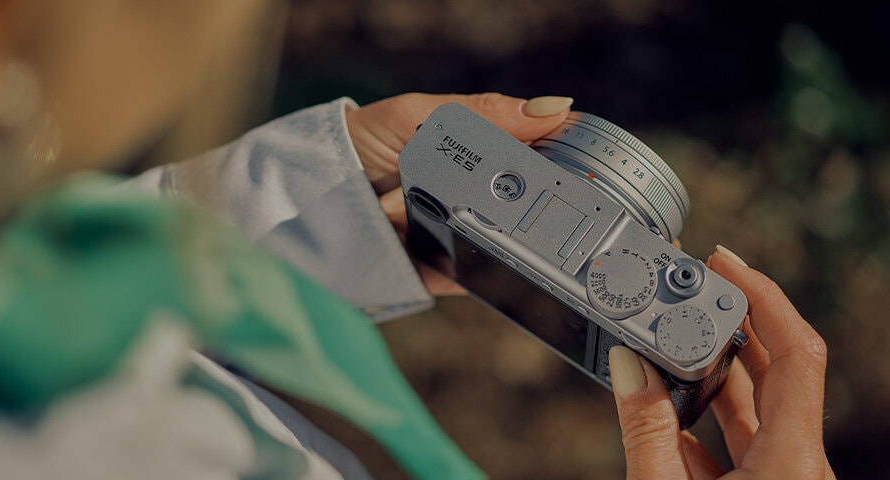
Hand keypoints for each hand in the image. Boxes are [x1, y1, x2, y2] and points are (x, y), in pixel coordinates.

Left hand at [347, 93, 572, 295]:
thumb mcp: (415, 116)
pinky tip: (519, 264)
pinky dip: (500, 276)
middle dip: (556, 204)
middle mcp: (471, 196)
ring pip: (515, 245)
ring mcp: (461, 237)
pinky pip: (484, 280)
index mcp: (470, 152)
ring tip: (560, 234)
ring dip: (535, 242)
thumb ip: (479, 112)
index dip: (563, 156)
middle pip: (530, 204)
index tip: (593, 159)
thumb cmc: (354, 147)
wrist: (296, 204)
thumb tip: (552, 107)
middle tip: (586, 199)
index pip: (529, 155)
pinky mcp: (445, 276)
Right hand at [608, 246, 834, 478]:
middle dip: (738, 318)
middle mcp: (800, 463)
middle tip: (704, 280)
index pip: (797, 353)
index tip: (727, 264)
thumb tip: (628, 366)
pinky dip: (710, 407)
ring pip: (759, 402)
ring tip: (686, 323)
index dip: (765, 297)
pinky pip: (744, 435)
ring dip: (721, 361)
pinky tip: (673, 391)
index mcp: (791, 460)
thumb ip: (645, 429)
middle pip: (779, 368)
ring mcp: (786, 475)